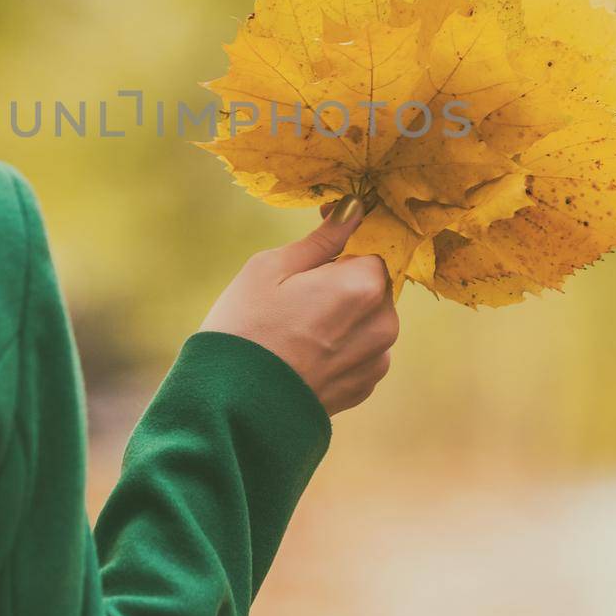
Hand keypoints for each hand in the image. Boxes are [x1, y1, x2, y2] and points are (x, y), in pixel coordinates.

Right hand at [200, 197, 398, 415]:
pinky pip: (363, 352)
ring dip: (345, 316)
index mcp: (364, 286)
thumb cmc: (245, 327)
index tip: (316, 254)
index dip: (345, 245)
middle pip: (373, 285)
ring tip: (297, 327)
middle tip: (296, 295)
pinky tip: (304, 352)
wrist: (233, 407)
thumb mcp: (272, 268)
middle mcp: (383, 324)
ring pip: (370, 320)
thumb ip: (323, 238)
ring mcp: (376, 360)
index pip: (372, 248)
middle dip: (345, 283)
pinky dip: (341, 347)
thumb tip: (355, 207)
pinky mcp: (364, 388)